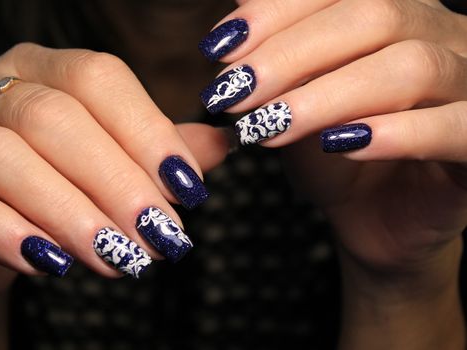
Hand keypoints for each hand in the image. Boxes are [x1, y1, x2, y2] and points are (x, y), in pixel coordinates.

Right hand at [0, 43, 228, 303]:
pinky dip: (6, 230)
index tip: (187, 189)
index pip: (98, 79)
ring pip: (4, 155)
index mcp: (43, 69)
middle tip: (159, 236)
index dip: (147, 132)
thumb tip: (222, 144)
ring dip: (72, 212)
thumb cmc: (51, 181)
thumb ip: (157, 150)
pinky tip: (52, 262)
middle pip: (56, 118)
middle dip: (117, 183)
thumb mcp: (106, 160)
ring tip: (118, 257)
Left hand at [198, 0, 466, 347]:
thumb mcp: (294, 109)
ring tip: (270, 124)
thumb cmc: (334, 159)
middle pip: (375, 15)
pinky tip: (341, 145)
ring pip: (410, 66)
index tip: (219, 49)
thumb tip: (230, 44)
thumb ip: (275, 75)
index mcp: (394, 17)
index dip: (275, 12)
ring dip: (327, 94)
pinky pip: (454, 126)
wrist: (374, 219)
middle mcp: (438, 37)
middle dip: (290, 53)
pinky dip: (395, 132)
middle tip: (234, 91)